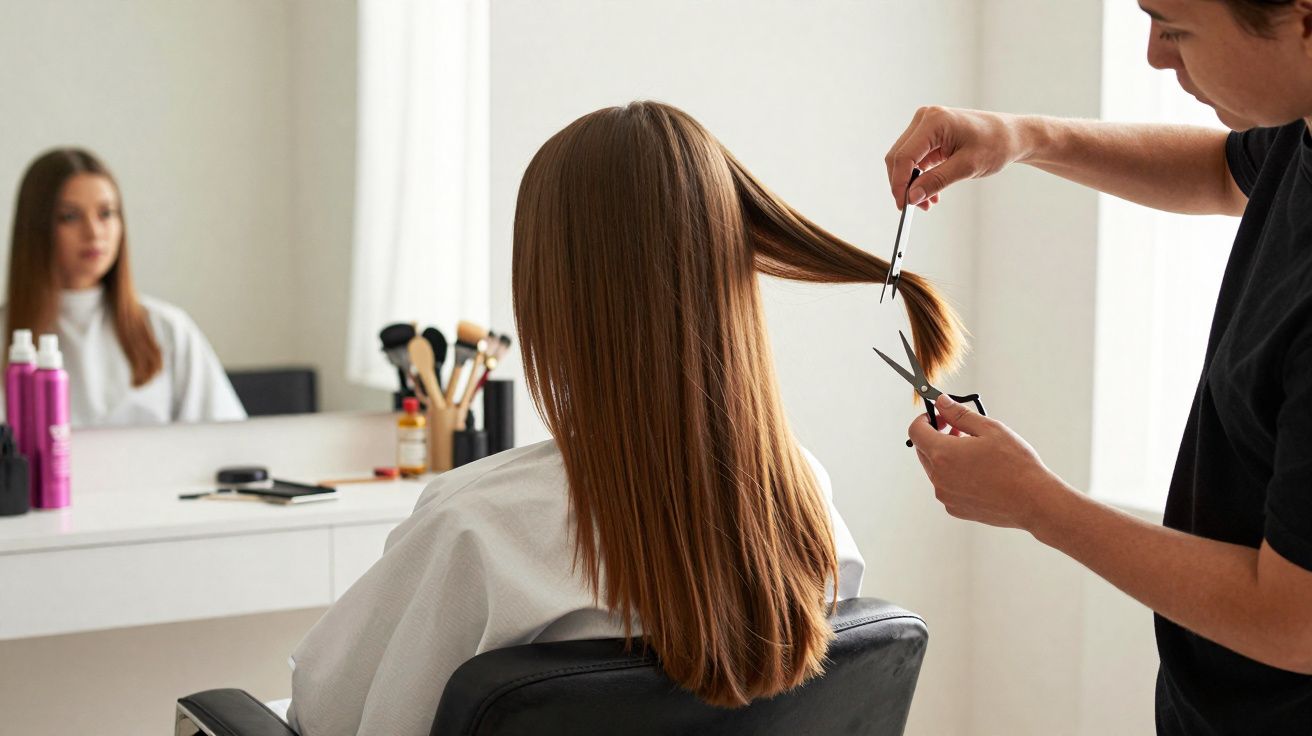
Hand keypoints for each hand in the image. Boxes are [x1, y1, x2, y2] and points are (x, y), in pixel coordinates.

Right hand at [884, 107, 1032, 210]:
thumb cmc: (996, 144)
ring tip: (927, 202)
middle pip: (899, 157)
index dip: (900, 183)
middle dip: (904, 184)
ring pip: (904, 159)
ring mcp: (926, 125)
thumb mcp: (967, 167)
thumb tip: (911, 197)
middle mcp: (925, 118)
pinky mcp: (929, 135)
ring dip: (911, 183)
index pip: (904, 156)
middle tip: (915, 206)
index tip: (903, 205)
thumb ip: (936, 181)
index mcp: (934, 121)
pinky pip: (915, 159)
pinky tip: (930, 192)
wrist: (1012, 136)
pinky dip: (919, 177)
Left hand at [907, 394, 1069, 530]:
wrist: (1033, 501)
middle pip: (923, 451)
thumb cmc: (1015, 464)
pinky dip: (955, 476)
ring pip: (935, 470)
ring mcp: (945, 496)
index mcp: (943, 454)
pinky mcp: (955, 509)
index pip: (915, 431)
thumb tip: (941, 402)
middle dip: (936, 437)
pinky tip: (979, 473)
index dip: (925, 419)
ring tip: (974, 453)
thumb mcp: (989, 429)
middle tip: (960, 431)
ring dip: (946, 457)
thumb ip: (959, 414)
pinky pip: (946, 486)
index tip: (940, 416)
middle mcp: (938, 477)